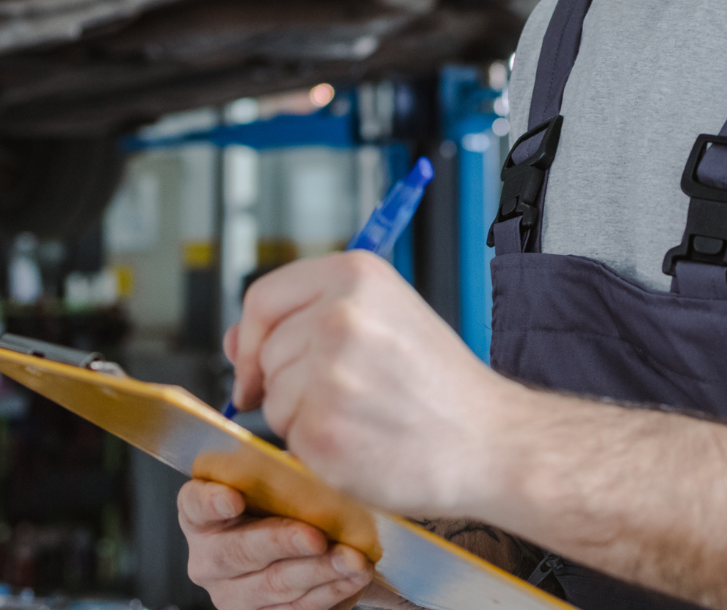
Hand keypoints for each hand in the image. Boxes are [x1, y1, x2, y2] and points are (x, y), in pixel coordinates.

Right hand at [179, 478, 374, 609]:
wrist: (297, 546)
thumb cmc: (281, 503)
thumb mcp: (276, 479)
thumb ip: (283, 469)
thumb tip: (314, 457)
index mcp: (201, 514)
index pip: (195, 504)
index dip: (212, 501)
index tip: (233, 498)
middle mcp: (209, 558)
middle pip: (239, 552)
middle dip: (282, 542)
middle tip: (316, 536)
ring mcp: (232, 594)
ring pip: (274, 586)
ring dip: (318, 572)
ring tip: (352, 558)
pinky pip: (297, 609)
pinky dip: (331, 592)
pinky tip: (353, 576)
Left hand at [225, 251, 513, 515]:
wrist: (490, 440)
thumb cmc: (442, 385)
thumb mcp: (384, 319)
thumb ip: (308, 318)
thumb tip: (237, 342)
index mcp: (356, 276)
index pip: (262, 298)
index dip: (254, 336)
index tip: (261, 363)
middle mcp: (339, 316)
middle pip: (266, 352)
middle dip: (290, 382)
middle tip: (350, 398)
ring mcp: (329, 374)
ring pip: (273, 399)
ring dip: (303, 418)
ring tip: (363, 417)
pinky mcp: (323, 430)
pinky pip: (288, 440)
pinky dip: (317, 451)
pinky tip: (361, 443)